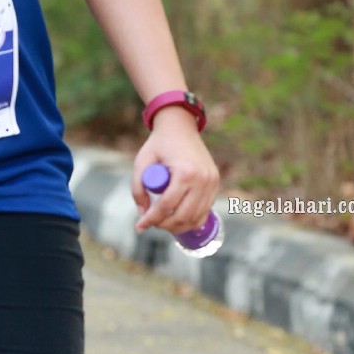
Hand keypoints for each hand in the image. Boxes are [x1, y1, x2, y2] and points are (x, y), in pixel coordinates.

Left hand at [132, 109, 220, 236]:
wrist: (180, 127)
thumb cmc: (159, 143)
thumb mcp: (142, 162)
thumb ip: (137, 188)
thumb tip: (143, 213)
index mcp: (185, 172)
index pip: (166, 205)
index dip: (151, 219)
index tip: (139, 226)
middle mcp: (202, 179)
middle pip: (183, 215)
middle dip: (164, 225)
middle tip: (151, 224)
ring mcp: (212, 182)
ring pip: (196, 217)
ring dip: (178, 226)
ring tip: (163, 223)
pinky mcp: (215, 183)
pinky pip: (205, 210)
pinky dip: (192, 219)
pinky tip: (179, 221)